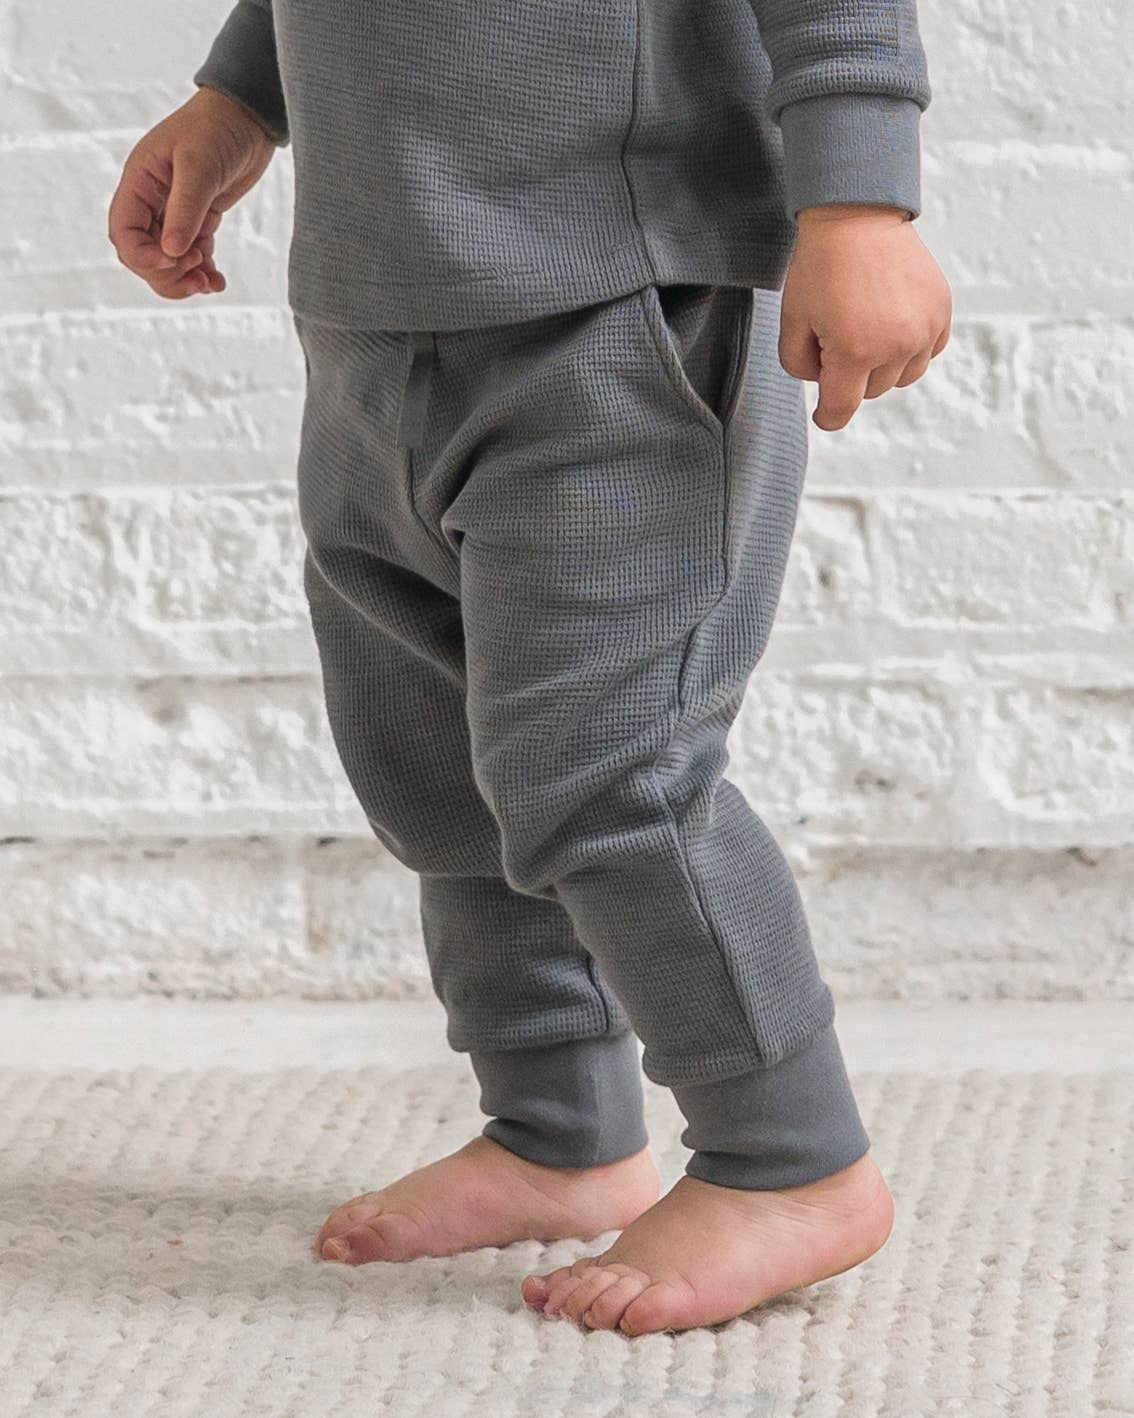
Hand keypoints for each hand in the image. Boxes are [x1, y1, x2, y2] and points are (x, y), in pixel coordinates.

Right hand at [108, 86, 277, 299]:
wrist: (249, 116)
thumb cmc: (217, 128)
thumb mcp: (199, 166)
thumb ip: (185, 209)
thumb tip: (171, 252)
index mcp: (139, 183)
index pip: (124, 232)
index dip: (142, 256)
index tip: (171, 261)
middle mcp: (152, 201)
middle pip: (143, 254)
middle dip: (166, 273)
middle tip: (197, 274)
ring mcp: (175, 212)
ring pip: (167, 260)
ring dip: (184, 279)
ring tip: (208, 283)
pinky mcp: (200, 219)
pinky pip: (193, 254)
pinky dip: (203, 272)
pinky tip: (218, 281)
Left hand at [779, 204, 951, 430]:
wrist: (857, 217)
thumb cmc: (821, 267)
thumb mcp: (793, 321)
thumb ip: (799, 366)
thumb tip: (823, 384)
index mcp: (855, 352)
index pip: (842, 408)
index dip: (828, 417)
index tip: (824, 416)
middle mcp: (896, 345)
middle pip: (871, 392)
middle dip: (851, 376)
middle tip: (836, 336)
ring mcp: (924, 329)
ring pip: (902, 377)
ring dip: (883, 367)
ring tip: (865, 331)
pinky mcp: (941, 311)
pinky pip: (928, 352)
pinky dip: (910, 348)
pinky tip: (892, 325)